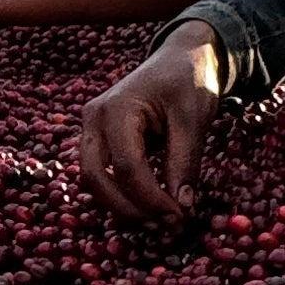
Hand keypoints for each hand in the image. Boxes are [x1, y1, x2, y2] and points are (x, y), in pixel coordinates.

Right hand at [78, 22, 222, 225]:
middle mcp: (94, 119)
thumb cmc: (187, 82)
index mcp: (116, 108)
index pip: (127, 166)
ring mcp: (90, 129)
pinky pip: (100, 174)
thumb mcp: (193, 119)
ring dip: (121, 206)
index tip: (179, 217)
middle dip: (128, 208)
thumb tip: (182, 208)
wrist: (179, 59)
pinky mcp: (97, 139)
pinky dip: (120, 195)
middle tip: (164, 226)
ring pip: (92, 180)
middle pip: (96, 177)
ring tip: (157, 221)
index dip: (151, 198)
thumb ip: (184, 163)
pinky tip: (146, 207)